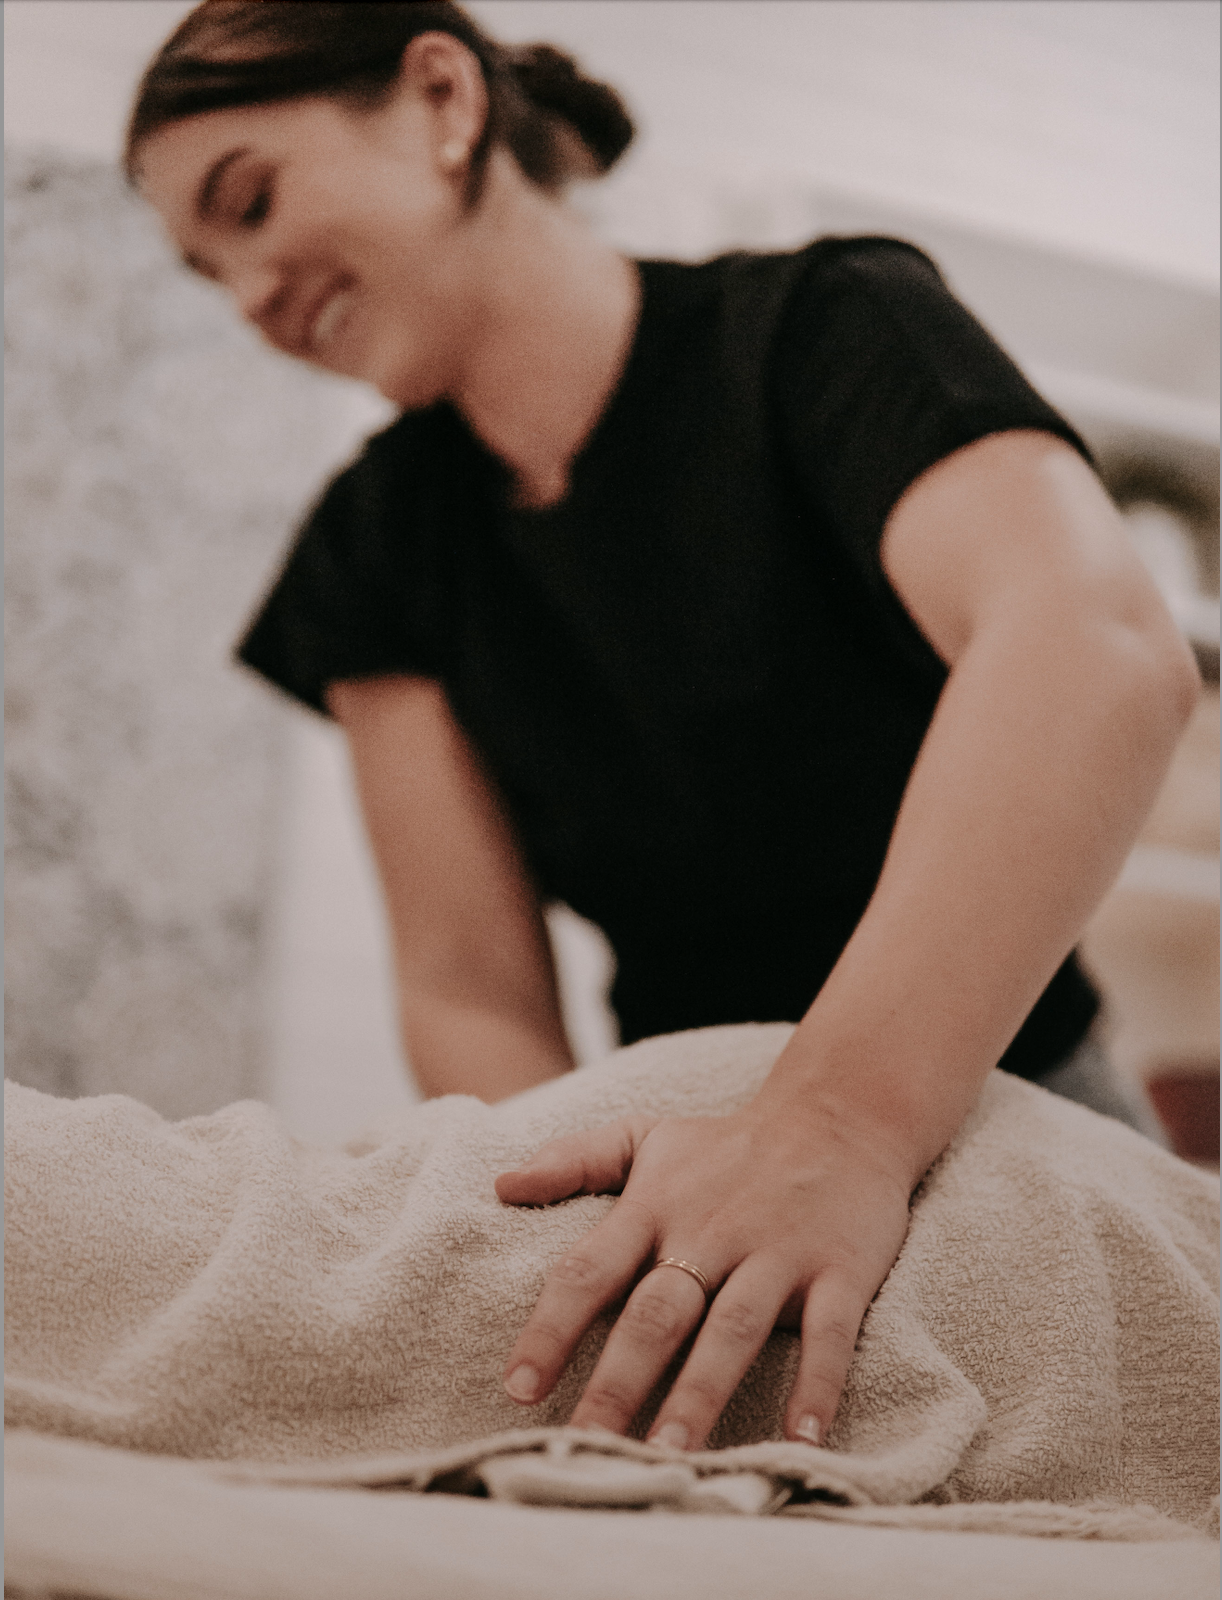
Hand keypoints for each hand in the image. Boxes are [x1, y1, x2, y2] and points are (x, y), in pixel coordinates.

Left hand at [494, 1100, 913, 1449]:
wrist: (842, 1110)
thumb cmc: (729, 1143)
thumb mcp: (647, 1135)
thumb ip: (575, 1160)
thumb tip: (501, 1184)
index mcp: (656, 1206)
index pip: (590, 1269)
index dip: (551, 1328)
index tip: (518, 1389)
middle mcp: (711, 1232)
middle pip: (656, 1313)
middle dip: (618, 1381)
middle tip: (585, 1449)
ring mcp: (778, 1252)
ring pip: (732, 1330)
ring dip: (701, 1394)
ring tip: (671, 1459)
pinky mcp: (840, 1269)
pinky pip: (828, 1332)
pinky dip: (818, 1383)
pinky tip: (801, 1438)